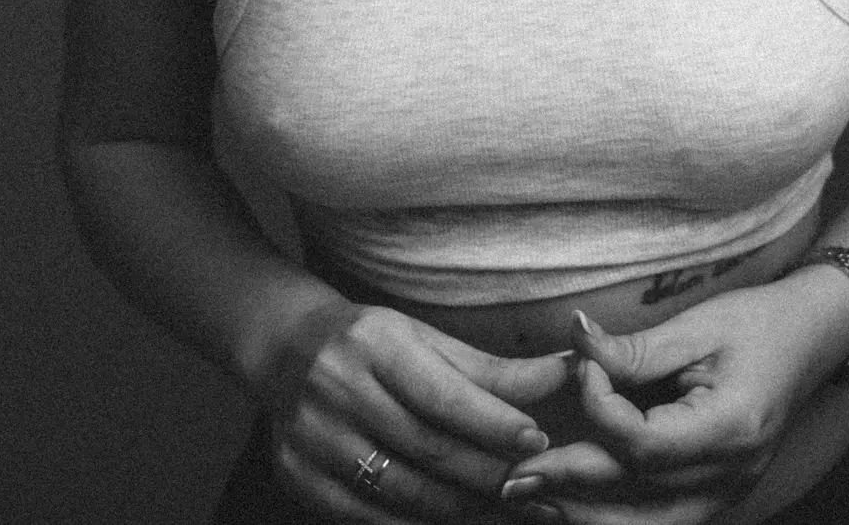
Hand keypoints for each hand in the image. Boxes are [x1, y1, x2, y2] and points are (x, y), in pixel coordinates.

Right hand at [260, 298, 568, 523]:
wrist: (285, 348)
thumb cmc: (372, 343)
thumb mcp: (426, 341)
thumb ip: (492, 370)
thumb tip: (564, 374)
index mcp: (375, 343)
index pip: (442, 394)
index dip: (492, 422)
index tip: (537, 440)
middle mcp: (339, 388)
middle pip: (428, 449)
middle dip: (490, 475)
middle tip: (541, 492)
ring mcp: (313, 439)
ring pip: (404, 492)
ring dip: (466, 510)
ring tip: (513, 512)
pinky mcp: (299, 479)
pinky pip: (372, 518)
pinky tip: (460, 523)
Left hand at [504, 280, 848, 524]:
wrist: (810, 340)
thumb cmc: (757, 323)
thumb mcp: (698, 325)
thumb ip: (636, 348)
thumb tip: (576, 340)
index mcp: (730, 429)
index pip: (643, 443)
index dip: (598, 409)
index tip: (578, 366)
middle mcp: (730, 477)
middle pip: (637, 502)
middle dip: (569, 487)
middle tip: (510, 477)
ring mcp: (726, 496)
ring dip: (585, 517)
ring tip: (532, 499)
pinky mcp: (716, 498)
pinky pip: (658, 523)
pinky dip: (613, 518)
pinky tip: (572, 504)